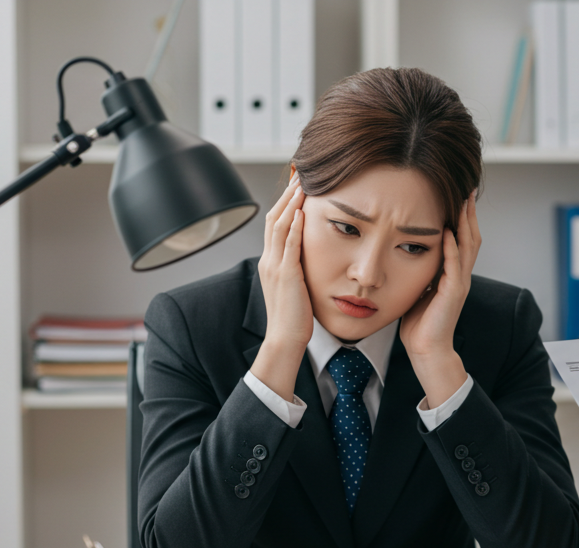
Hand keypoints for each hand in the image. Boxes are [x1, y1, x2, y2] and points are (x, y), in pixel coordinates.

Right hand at [251, 172, 311, 399]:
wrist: (285, 339)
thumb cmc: (295, 317)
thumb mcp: (295, 288)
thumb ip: (298, 269)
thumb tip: (309, 258)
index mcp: (271, 262)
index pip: (275, 225)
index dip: (286, 204)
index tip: (298, 187)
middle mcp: (269, 260)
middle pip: (274, 218)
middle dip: (287, 195)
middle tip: (300, 175)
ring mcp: (275, 267)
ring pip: (280, 226)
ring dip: (291, 203)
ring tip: (302, 184)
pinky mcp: (286, 276)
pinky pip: (289, 245)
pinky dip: (295, 226)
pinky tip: (303, 211)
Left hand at [400, 191, 479, 407]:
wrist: (426, 349)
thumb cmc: (419, 322)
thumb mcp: (418, 286)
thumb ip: (419, 268)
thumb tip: (405, 249)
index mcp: (452, 272)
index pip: (461, 237)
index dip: (461, 215)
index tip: (457, 192)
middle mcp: (461, 274)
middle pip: (471, 235)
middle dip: (469, 211)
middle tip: (467, 187)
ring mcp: (459, 283)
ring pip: (468, 246)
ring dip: (465, 223)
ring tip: (463, 201)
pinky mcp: (453, 293)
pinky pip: (455, 266)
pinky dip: (452, 248)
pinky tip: (448, 231)